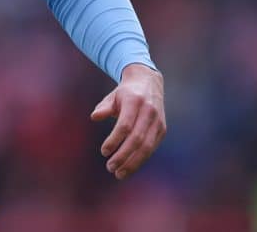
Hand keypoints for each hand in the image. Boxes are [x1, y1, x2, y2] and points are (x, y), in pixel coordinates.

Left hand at [90, 64, 165, 179]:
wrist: (148, 82)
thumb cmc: (125, 93)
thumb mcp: (112, 96)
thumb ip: (104, 108)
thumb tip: (94, 117)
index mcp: (135, 101)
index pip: (125, 125)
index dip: (115, 140)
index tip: (103, 152)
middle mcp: (149, 111)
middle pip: (137, 139)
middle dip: (123, 156)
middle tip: (110, 167)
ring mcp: (158, 121)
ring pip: (147, 147)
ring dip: (133, 163)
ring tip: (119, 173)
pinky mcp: (162, 130)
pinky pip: (151, 148)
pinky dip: (140, 159)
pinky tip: (129, 167)